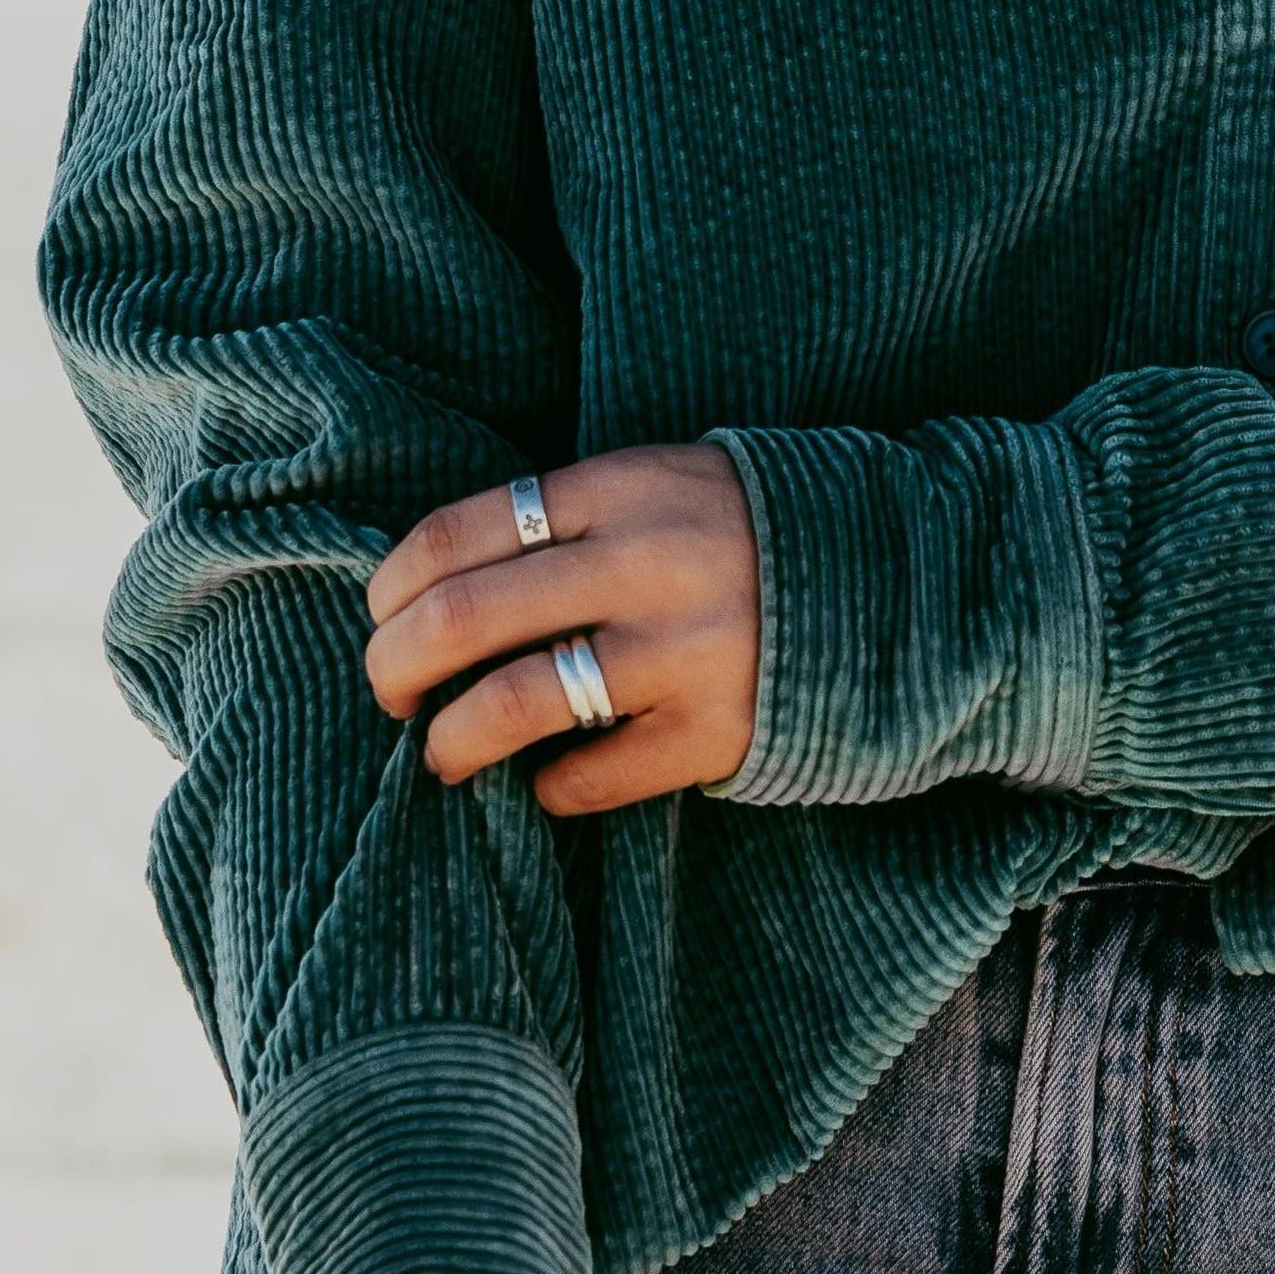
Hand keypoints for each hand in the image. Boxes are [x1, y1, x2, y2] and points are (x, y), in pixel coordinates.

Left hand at [365, 445, 759, 813]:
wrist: (894, 586)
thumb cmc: (742, 537)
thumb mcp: (660, 486)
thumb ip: (565, 520)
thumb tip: (432, 592)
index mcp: (623, 487)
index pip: (459, 533)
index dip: (392, 587)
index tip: (380, 618)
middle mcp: (647, 563)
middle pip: (464, 618)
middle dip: (395, 667)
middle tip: (390, 695)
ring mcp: (682, 651)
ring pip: (511, 705)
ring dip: (451, 741)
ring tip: (444, 754)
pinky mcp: (713, 731)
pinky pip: (587, 778)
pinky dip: (548, 788)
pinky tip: (549, 780)